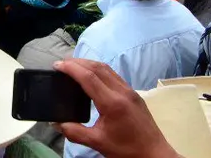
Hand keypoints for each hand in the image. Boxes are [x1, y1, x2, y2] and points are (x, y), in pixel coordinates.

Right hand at [52, 59, 178, 157]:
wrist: (155, 155)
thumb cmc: (127, 150)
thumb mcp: (98, 143)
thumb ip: (74, 132)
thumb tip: (55, 123)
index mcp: (112, 103)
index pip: (88, 77)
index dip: (71, 68)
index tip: (56, 65)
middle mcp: (122, 92)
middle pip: (97, 68)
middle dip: (78, 62)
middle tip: (62, 64)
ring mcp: (130, 92)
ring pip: (107, 69)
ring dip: (89, 64)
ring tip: (74, 66)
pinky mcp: (134, 94)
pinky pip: (114, 75)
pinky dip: (99, 70)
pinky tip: (92, 76)